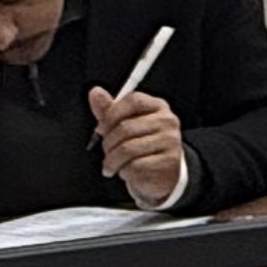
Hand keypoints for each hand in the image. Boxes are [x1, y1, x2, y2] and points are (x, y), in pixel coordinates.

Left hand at [89, 82, 187, 208]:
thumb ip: (109, 110)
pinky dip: (125, 171)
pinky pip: (136, 166)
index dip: (112, 114)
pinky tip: (127, 171)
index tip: (100, 128)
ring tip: (112, 165)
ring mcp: (170, 141)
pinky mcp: (169, 162)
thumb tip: (95, 92)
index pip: (133, 101)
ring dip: (113, 161)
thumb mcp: (126, 125)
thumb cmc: (142, 146)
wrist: (163, 173)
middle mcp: (167, 121)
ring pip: (128, 149)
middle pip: (126, 127)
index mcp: (158, 106)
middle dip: (108, 143)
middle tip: (106, 152)